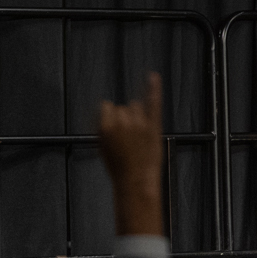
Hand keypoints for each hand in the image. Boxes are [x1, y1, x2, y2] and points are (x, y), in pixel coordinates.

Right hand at [100, 74, 164, 237]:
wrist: (135, 181)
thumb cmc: (119, 168)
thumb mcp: (102, 147)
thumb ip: (104, 127)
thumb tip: (105, 113)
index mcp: (105, 126)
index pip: (107, 106)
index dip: (112, 118)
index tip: (116, 128)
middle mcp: (122, 121)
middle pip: (123, 107)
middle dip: (125, 119)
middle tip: (129, 138)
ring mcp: (139, 122)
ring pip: (136, 105)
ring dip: (137, 115)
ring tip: (139, 135)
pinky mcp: (153, 125)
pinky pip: (153, 102)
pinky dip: (153, 88)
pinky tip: (154, 77)